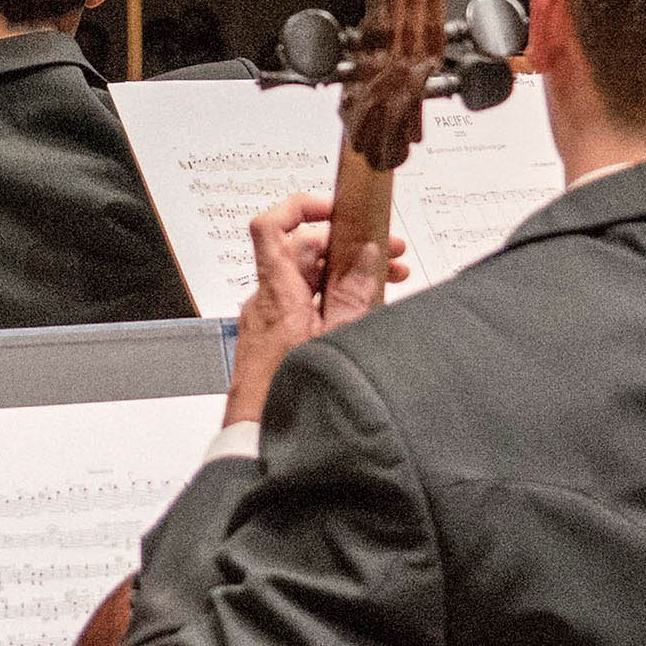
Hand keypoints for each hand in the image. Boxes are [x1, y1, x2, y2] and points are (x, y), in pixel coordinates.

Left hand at [223, 190, 400, 428]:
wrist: (256, 438)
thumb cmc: (288, 394)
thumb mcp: (336, 338)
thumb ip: (353, 293)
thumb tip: (366, 252)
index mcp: (277, 291)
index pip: (271, 227)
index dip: (301, 207)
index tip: (337, 207)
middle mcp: (267, 300)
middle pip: (303, 252)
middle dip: (347, 245)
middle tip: (389, 251)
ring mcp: (269, 320)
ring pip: (308, 279)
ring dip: (345, 273)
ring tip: (389, 279)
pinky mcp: (274, 339)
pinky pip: (304, 304)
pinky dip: (332, 297)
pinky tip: (365, 309)